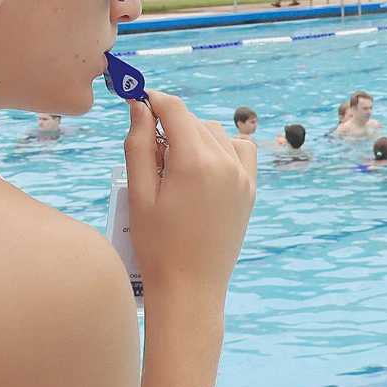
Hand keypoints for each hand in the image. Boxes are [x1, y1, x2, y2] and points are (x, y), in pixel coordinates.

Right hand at [124, 89, 257, 296]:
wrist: (191, 288)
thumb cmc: (157, 245)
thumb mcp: (139, 193)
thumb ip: (139, 144)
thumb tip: (139, 106)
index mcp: (195, 161)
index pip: (175, 109)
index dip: (153, 99)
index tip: (136, 98)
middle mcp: (225, 163)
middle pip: (194, 120)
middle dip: (170, 122)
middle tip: (148, 147)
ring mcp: (243, 176)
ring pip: (217, 133)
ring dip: (194, 135)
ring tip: (172, 163)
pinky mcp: (250, 190)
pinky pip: (240, 150)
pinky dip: (221, 148)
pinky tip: (201, 167)